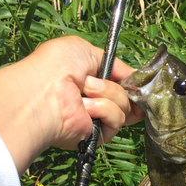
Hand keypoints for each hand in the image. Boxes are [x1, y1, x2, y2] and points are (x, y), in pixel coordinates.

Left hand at [0, 36, 143, 174]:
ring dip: (108, 95)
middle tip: (106, 83)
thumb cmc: (58, 67)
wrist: (46, 92)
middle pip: (129, 98)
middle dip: (123, 88)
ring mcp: (98, 118)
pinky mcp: (99, 134)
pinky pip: (117, 120)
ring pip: (125, 107)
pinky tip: (86, 108)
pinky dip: (104, 110)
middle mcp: (97, 101)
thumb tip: (133, 75)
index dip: (132, 82)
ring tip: (85, 92)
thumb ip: (113, 62)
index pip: (123, 84)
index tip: (139, 81)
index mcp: (94, 81)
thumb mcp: (86, 51)